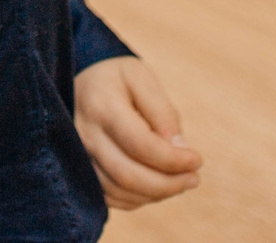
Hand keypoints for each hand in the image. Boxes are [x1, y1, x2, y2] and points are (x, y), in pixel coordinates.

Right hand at [75, 56, 201, 210]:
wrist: (79, 81)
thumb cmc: (116, 77)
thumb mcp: (141, 77)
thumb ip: (162, 112)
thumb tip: (179, 151)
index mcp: (102, 105)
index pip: (140, 144)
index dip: (172, 160)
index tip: (197, 160)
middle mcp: (84, 134)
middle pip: (128, 175)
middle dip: (167, 184)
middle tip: (193, 179)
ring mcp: (78, 155)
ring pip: (118, 191)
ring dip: (155, 194)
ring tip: (180, 182)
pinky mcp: (79, 170)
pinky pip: (109, 196)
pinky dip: (137, 199)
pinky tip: (156, 186)